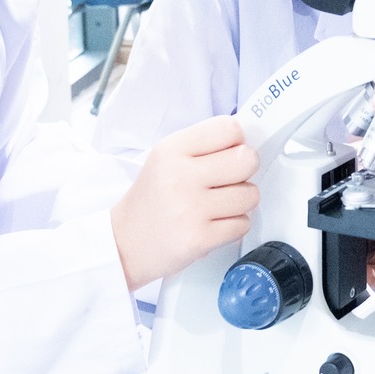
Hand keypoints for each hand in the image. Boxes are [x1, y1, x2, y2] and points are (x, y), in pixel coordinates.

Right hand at [109, 116, 258, 290]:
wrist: (124, 244)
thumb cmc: (152, 200)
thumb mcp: (166, 160)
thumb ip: (204, 147)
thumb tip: (249, 143)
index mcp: (172, 149)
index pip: (230, 128)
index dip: (237, 141)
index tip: (228, 153)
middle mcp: (180, 175)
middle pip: (247, 159)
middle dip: (244, 172)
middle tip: (228, 181)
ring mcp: (190, 208)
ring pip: (250, 195)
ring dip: (240, 203)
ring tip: (217, 206)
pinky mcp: (199, 238)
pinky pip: (242, 224)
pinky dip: (233, 226)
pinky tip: (213, 225)